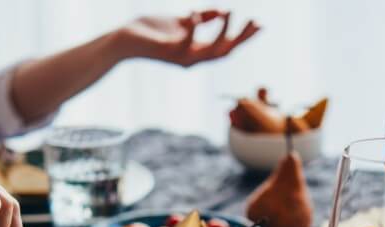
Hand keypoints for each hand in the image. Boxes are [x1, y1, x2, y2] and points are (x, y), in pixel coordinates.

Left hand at [118, 10, 259, 66]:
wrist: (124, 40)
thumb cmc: (151, 31)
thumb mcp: (181, 21)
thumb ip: (202, 17)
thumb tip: (221, 10)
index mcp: (197, 51)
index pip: (227, 46)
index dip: (245, 37)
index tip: (260, 24)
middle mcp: (192, 58)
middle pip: (225, 52)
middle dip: (242, 38)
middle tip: (254, 22)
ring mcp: (180, 56)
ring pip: (209, 51)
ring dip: (222, 32)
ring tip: (231, 12)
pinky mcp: (167, 51)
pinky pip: (184, 43)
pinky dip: (192, 29)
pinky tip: (195, 14)